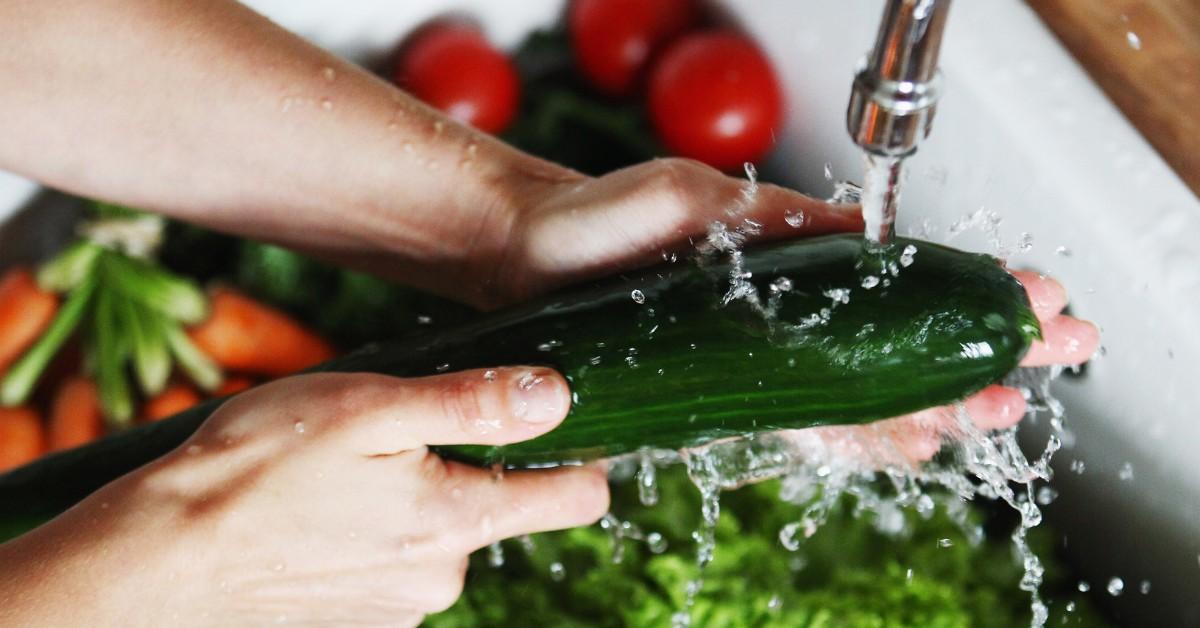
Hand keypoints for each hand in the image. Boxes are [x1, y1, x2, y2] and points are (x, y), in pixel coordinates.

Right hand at [0, 368, 607, 626]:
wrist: (158, 560)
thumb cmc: (257, 470)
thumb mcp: (373, 408)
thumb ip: (476, 403)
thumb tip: (558, 395)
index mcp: (459, 521)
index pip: (575, 497)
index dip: (581, 454)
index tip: (560, 421)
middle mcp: (441, 578)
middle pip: (495, 507)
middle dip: (462, 464)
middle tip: (391, 432)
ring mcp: (399, 608)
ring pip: (440, 533)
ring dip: (410, 497)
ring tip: (341, 473)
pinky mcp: (360, 619)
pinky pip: (394, 562)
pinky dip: (374, 531)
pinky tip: (322, 511)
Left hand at [500, 158, 1098, 463]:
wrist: (529, 258)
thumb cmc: (602, 219)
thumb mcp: (698, 201)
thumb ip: (780, 223)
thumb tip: (860, 236)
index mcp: (790, 265)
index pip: (897, 288)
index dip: (968, 297)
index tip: (1034, 300)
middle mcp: (785, 322)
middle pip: (898, 349)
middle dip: (977, 355)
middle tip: (1054, 357)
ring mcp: (761, 364)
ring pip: (865, 396)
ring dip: (936, 403)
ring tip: (999, 408)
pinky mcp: (726, 398)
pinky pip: (805, 426)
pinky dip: (860, 437)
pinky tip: (909, 443)